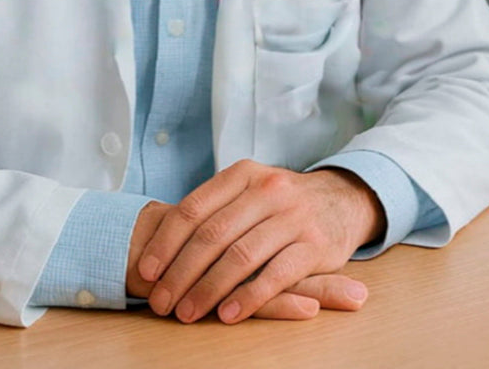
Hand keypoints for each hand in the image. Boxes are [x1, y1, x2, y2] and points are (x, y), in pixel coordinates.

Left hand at [127, 161, 384, 323]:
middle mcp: (269, 190)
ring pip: (240, 256)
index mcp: (243, 174)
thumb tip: (158, 250)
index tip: (145, 272)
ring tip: (187, 313)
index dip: (165, 243)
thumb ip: (213, 210)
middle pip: (212, 235)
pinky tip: (228, 314)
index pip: (193, 209)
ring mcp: (294, 216)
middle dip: (180, 274)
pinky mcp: (316, 244)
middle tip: (161, 303)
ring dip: (208, 290)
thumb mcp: (249, 191)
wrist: (342, 200)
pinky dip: (249, 297)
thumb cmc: (280, 205)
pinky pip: (276, 275)